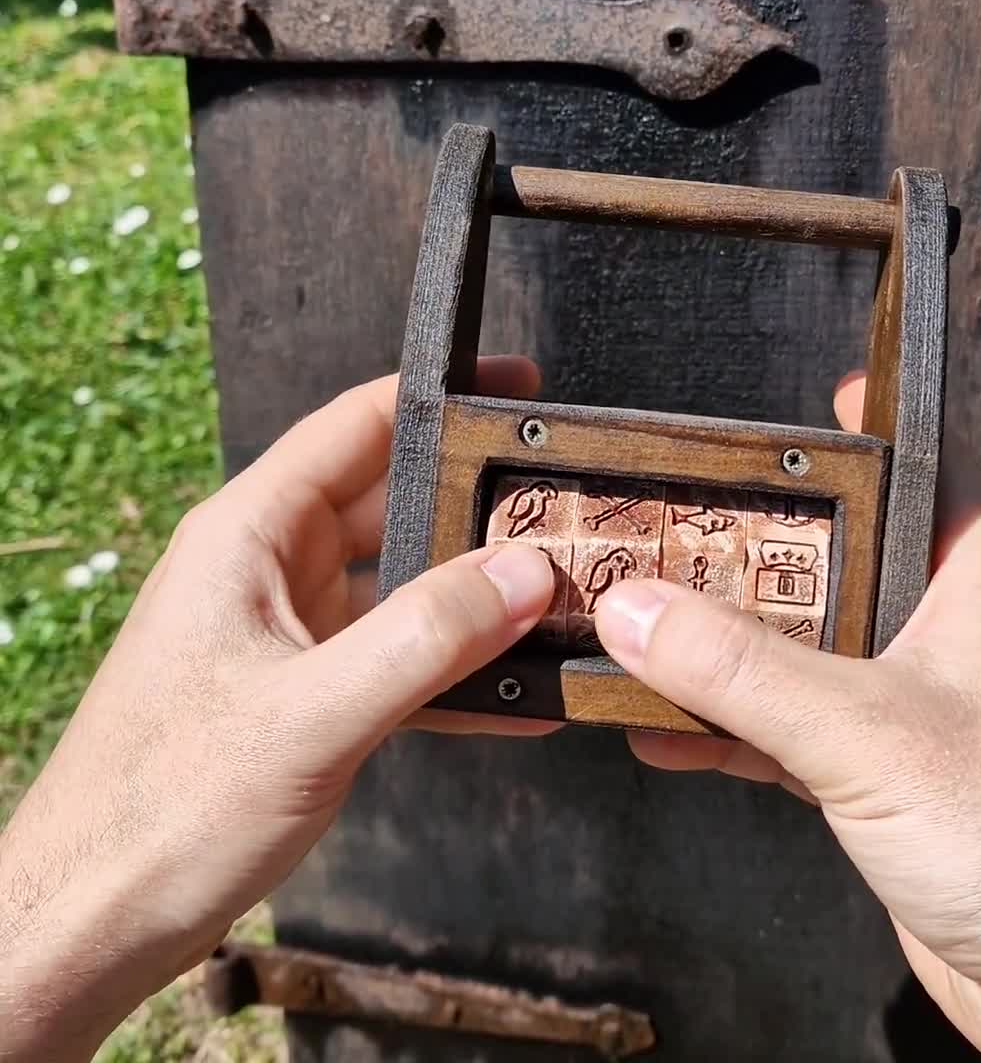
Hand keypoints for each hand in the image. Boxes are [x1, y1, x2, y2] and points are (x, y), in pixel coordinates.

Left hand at [0, 360, 556, 1062]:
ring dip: (472, 593)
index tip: (516, 385)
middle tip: (563, 509)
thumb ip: (426, 638)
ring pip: (401, 582)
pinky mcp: (305, 690)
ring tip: (557, 596)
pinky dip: (452, 666)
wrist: (88, 923)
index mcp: (248, 536)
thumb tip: (526, 572)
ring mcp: (289, 631)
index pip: (356, 427)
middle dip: (476, 503)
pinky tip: (513, 693)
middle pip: (392, 502)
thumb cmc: (161, 812)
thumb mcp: (311, 714)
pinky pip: (396, 655)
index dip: (440, 398)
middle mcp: (269, 569)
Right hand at [595, 372, 980, 1062]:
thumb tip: (634, 609)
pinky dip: (729, 731)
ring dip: (721, 654)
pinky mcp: (887, 783)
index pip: (908, 471)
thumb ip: (742, 668)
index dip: (849, 436)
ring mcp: (912, 711)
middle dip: (743, 558)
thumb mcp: (866, 730)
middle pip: (828, 567)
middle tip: (655, 528)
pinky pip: (791, 736)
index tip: (784, 412)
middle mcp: (943, 633)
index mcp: (970, 579)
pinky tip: (660, 729)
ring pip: (800, 656)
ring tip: (630, 627)